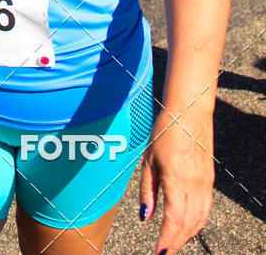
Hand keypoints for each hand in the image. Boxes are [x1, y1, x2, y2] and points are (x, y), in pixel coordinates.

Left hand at [140, 109, 213, 253]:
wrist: (189, 113)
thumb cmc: (164, 132)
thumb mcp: (149, 160)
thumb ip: (148, 190)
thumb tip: (146, 217)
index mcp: (177, 179)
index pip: (174, 219)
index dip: (167, 240)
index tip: (159, 253)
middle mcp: (194, 184)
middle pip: (188, 224)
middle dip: (176, 241)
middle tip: (164, 251)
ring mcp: (205, 183)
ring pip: (200, 219)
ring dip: (187, 234)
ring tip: (174, 242)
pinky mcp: (209, 180)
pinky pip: (206, 209)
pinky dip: (197, 222)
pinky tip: (188, 226)